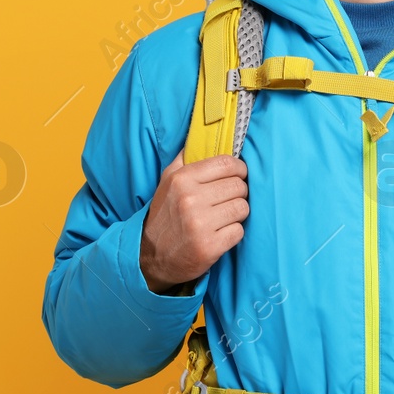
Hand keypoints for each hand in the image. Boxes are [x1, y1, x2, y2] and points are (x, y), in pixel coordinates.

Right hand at [139, 151, 248, 293]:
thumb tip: (203, 137)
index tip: (239, 176)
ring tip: (224, 217)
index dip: (239, 169)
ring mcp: (200, 224)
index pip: (227, 163)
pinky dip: (234, 232)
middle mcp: (190, 200)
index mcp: (182, 179)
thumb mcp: (167, 181)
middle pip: (239, 186)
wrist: (150, 257)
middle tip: (228, 200)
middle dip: (239, 192)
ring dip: (238, 213)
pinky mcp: (209, 247)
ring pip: (242, 208)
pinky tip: (220, 233)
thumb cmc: (163, 215)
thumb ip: (185, 159)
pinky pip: (239, 231)